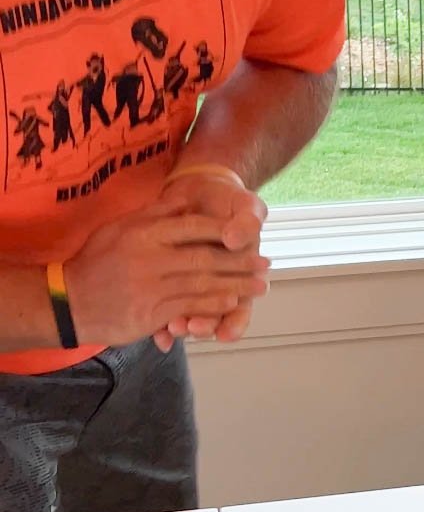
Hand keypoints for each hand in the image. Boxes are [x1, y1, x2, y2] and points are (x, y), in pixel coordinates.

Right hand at [65, 201, 270, 350]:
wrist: (68, 300)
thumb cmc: (97, 260)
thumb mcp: (121, 226)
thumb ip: (154, 213)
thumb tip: (185, 199)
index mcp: (145, 232)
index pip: (192, 226)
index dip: (224, 230)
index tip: (247, 233)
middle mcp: (150, 258)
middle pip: (205, 258)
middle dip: (240, 261)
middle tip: (266, 262)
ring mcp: (151, 287)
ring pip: (202, 284)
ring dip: (236, 285)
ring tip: (260, 284)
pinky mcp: (150, 313)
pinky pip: (189, 307)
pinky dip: (213, 304)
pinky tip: (233, 302)